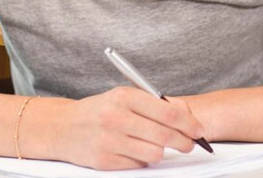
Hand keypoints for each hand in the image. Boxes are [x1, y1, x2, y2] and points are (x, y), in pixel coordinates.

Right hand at [23, 87, 204, 169]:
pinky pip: (138, 165)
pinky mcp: (104, 161)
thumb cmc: (101, 110)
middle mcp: (115, 118)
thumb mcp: (125, 97)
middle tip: (190, 144)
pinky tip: (134, 151)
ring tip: (156, 145)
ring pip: (154, 154)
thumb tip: (187, 117)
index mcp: (124, 97)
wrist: (64, 127)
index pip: (166, 112)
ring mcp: (109, 141)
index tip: (199, 130)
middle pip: (163, 135)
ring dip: (160, 152)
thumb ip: (155, 104)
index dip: (188, 123)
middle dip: (183, 142)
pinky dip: (141, 160)